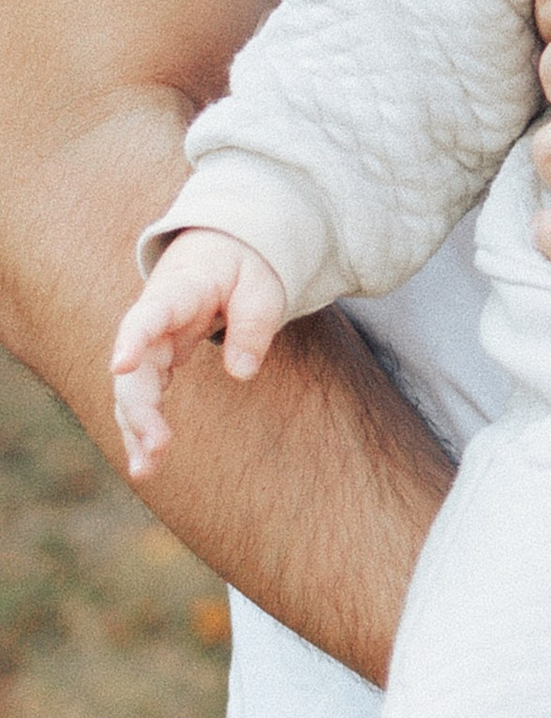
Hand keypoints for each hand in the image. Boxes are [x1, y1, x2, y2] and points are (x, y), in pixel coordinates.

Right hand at [110, 230, 288, 481]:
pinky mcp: (157, 358)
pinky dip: (144, 426)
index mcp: (179, 290)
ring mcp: (151, 340)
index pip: (149, 314)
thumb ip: (253, 325)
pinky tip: (146, 462)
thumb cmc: (244, 265)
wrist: (222, 247)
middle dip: (139, 408)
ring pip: (133, 388)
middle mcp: (154, 318)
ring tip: (146, 469)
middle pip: (136, 366)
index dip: (134, 338)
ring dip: (136, 428)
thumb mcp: (262, 285)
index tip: (121, 365)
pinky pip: (144, 395)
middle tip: (156, 448)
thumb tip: (242, 372)